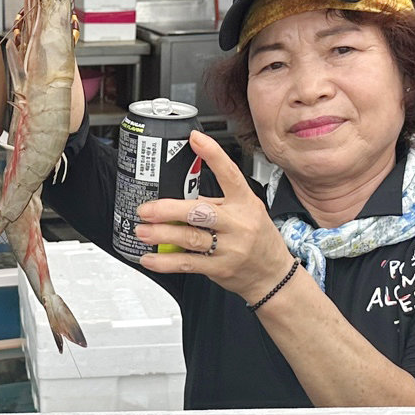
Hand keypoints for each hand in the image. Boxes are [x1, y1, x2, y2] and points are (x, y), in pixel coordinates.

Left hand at [133, 130, 295, 303]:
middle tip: (146, 208)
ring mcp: (230, 248)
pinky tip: (149, 258)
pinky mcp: (220, 268)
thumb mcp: (246, 210)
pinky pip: (188, 264)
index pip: (230, 174)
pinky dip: (165, 261)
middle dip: (169, 209)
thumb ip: (217, 199)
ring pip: (190, 238)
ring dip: (161, 234)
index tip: (194, 139)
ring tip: (142, 230)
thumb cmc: (258, 238)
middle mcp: (238, 224)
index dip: (213, 155)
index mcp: (245, 203)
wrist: (273, 274)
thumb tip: (180, 188)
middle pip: (201, 211)